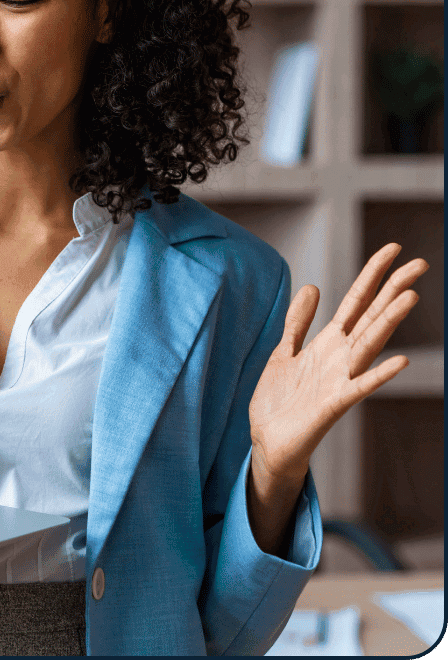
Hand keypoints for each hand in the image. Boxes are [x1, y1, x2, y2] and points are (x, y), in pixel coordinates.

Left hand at [249, 242, 428, 485]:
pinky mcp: (334, 404)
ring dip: (389, 321)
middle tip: (421, 263)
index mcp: (328, 343)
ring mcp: (340, 379)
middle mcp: (340, 357)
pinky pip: (360, 387)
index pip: (357, 301)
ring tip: (412, 296)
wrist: (268, 441)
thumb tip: (314, 286)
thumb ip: (299, 321)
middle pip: (372, 316)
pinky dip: (379, 375)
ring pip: (369, 344)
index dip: (373, 274)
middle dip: (393, 289)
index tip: (394, 248)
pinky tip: (400, 362)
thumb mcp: (285, 350)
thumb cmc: (280, 400)